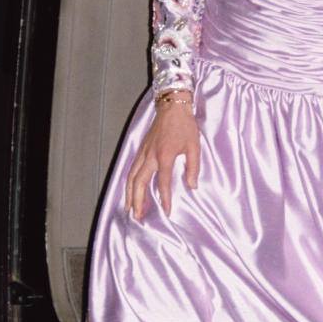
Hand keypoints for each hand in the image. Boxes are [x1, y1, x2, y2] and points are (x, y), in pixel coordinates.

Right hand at [125, 98, 199, 219]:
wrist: (172, 106)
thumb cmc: (185, 125)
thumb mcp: (194, 146)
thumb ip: (193, 167)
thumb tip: (192, 186)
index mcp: (164, 156)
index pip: (163, 183)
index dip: (165, 198)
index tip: (167, 211)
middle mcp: (150, 155)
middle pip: (139, 182)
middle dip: (137, 200)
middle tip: (136, 215)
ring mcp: (143, 152)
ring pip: (131, 176)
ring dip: (129, 193)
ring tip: (128, 207)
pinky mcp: (141, 149)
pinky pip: (131, 168)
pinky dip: (129, 181)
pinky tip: (129, 189)